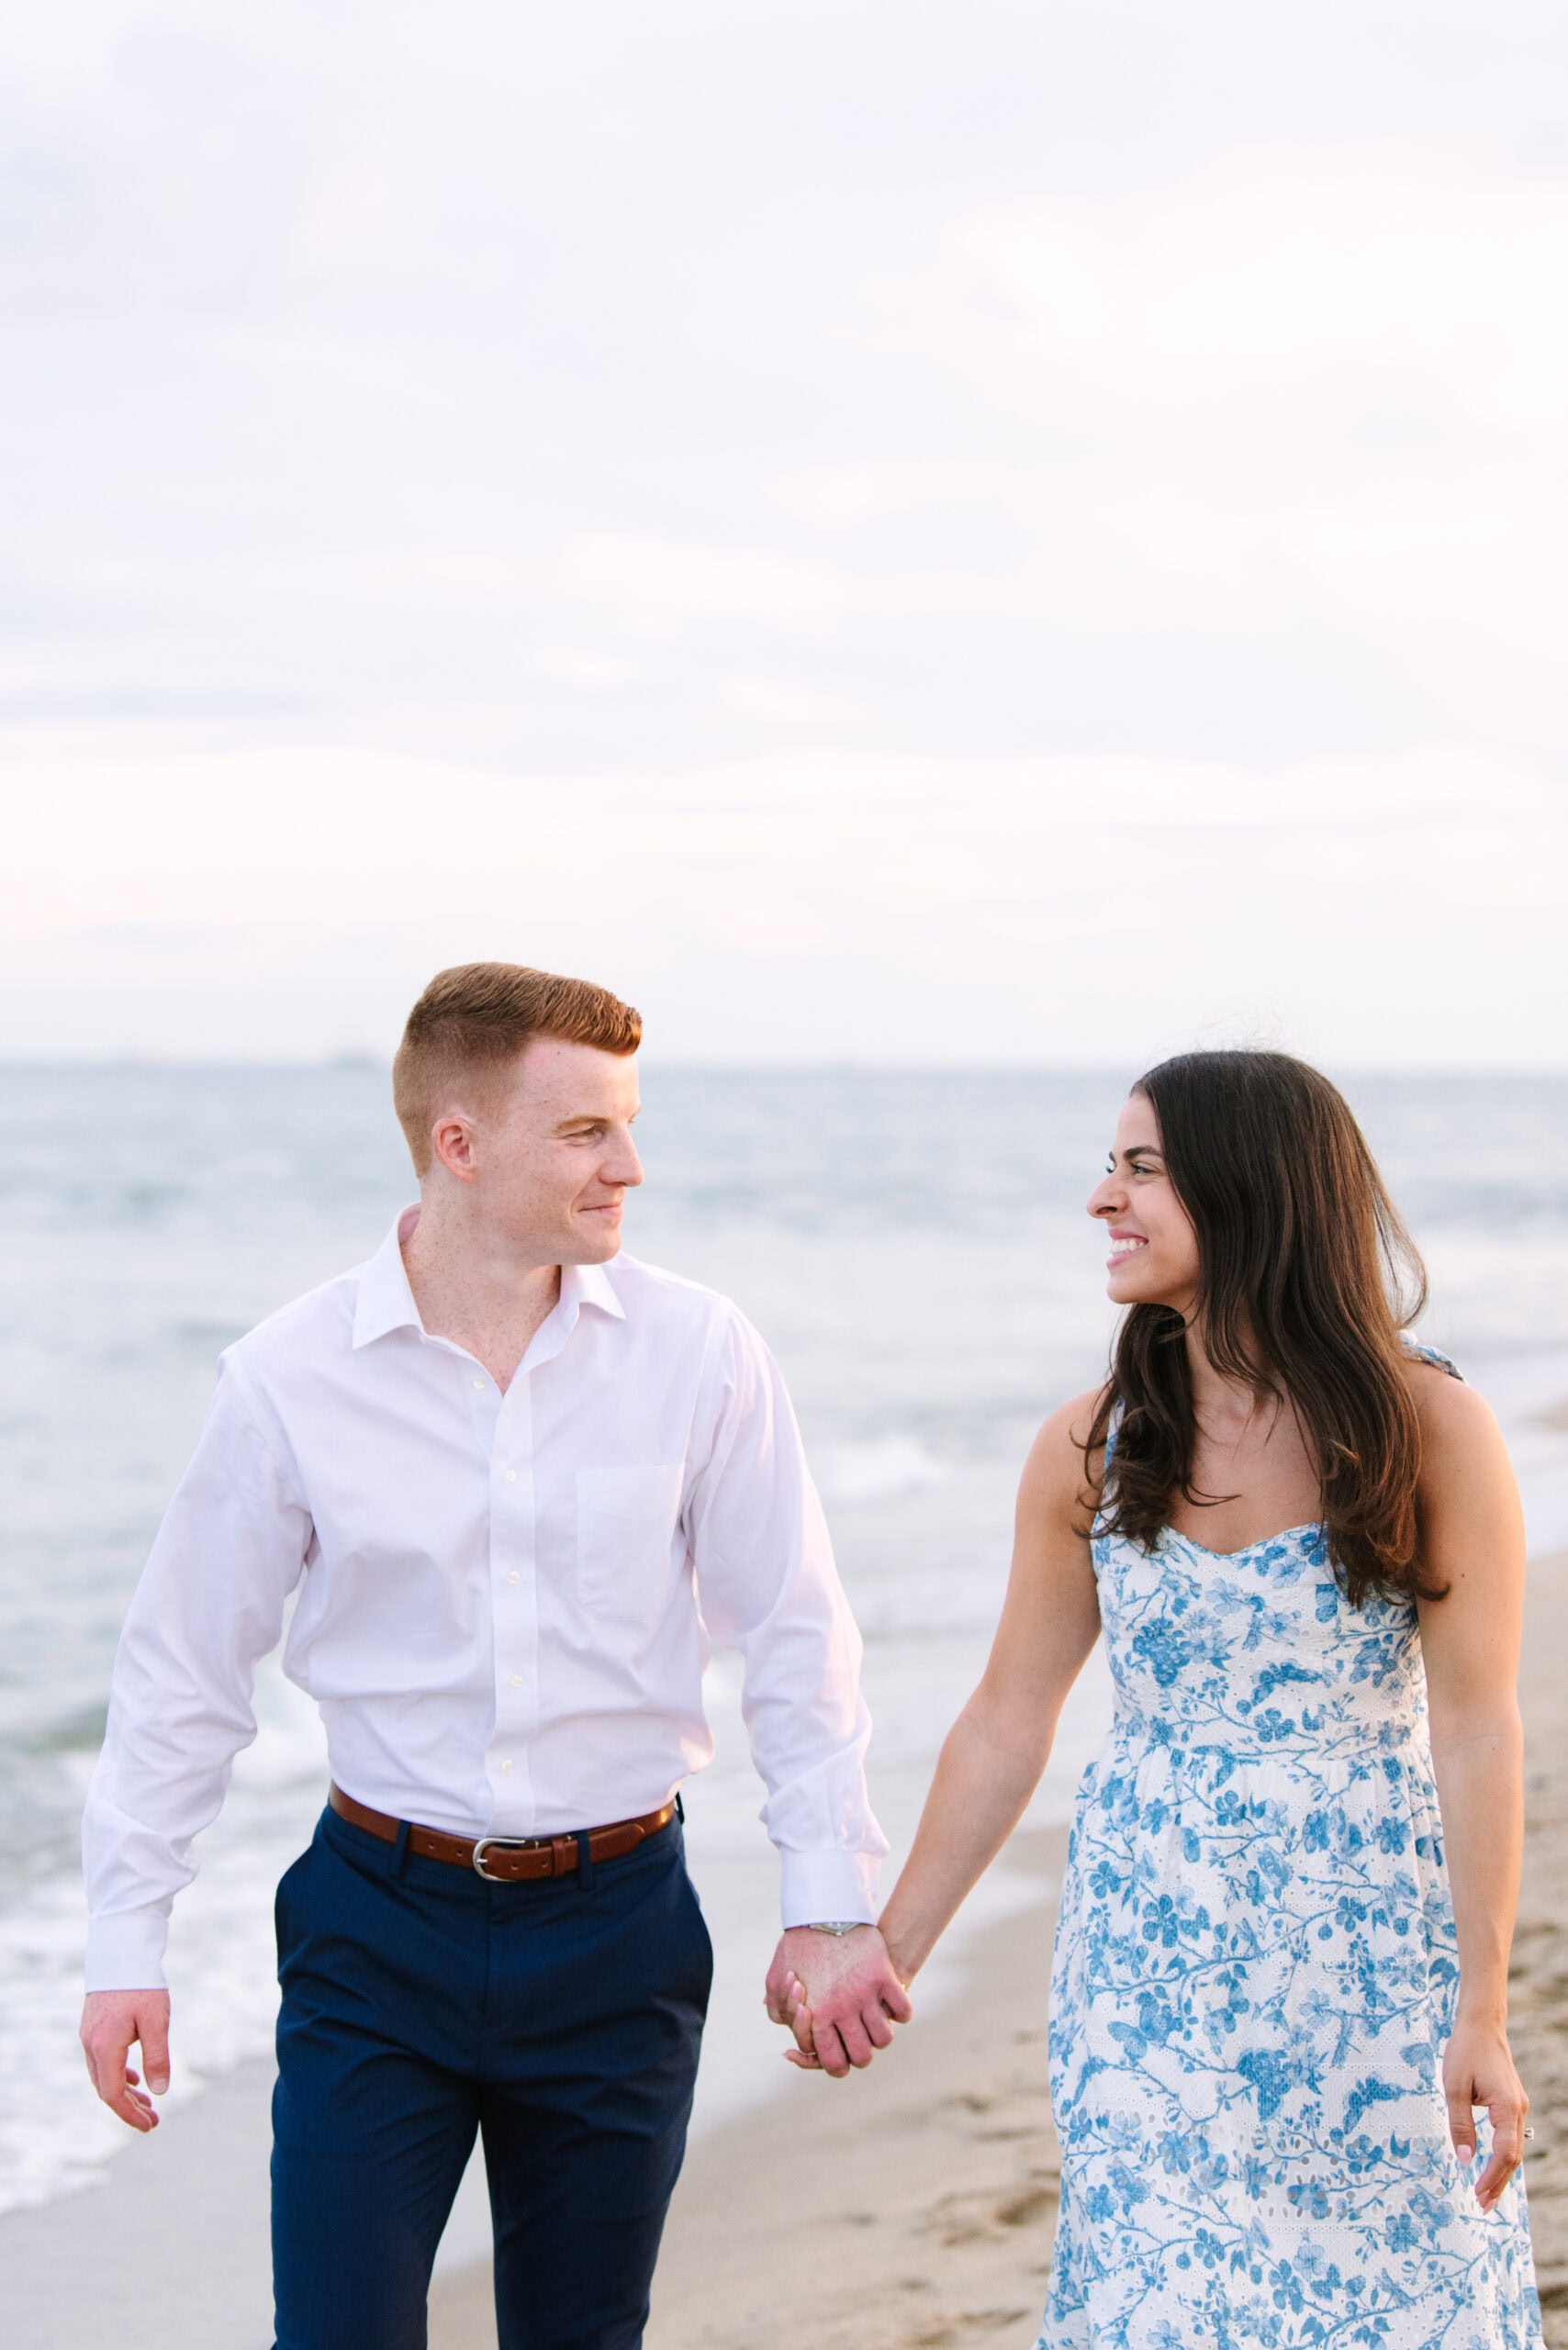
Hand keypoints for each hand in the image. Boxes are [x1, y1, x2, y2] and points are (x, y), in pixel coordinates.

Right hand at [79, 1989, 170, 2133]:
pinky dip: (118, 2074)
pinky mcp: (93, 2026)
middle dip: (129, 2107)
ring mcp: (89, 2036)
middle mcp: (91, 2045)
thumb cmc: (142, 1985)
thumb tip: (160, 2091)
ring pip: (103, 2075)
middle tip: (153, 2119)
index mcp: (104, 2047)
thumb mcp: (156, 2021)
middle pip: (106, 2089)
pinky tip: (135, 2078)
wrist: (121, 1950)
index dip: (130, 2114)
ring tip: (147, 2102)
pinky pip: (101, 2061)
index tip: (150, 2125)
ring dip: (124, 2092)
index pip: (113, 2094)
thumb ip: (157, 2057)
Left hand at [763, 1926, 911, 2078]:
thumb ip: (779, 2012)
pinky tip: (891, 2004)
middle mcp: (842, 2009)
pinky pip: (903, 2010)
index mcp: (816, 2015)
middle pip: (862, 2057)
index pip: (833, 2063)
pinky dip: (900, 2012)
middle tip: (858, 2038)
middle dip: (861, 2053)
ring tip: (874, 2021)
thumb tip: (791, 2043)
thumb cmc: (797, 1945)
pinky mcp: (883, 1976)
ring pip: (883, 2037)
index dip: (838, 2064)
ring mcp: (865, 1993)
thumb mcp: (776, 1979)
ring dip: (880, 2033)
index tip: (839, 2051)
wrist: (822, 1908)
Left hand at [1443, 2012, 1528, 2212]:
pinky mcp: (1511, 2104)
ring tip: (1485, 2195)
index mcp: (1507, 2108)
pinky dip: (1502, 2157)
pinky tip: (1491, 2168)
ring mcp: (1517, 2107)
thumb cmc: (1465, 2052)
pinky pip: (1510, 2138)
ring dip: (1500, 2173)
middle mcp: (1518, 2111)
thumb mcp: (1455, 2088)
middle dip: (1498, 2184)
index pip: (1504, 2154)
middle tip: (1483, 2207)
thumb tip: (1464, 2160)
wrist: (1481, 2025)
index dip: (1491, 2178)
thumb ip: (1460, 2124)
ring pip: (1513, 2149)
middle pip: (1513, 2157)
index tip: (1477, 2195)